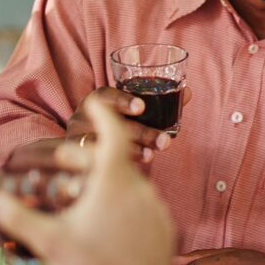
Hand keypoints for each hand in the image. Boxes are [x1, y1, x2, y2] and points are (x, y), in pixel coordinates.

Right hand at [0, 100, 181, 264]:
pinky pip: (141, 207)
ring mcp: (156, 209)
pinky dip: (124, 206)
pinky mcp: (164, 229)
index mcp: (114, 181)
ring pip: (130, 185)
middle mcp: (140, 188)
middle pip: (116, 162)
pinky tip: (106, 227)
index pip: (112, 132)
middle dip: (91, 161)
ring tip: (83, 200)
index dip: (103, 114)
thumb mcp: (51, 242)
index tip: (94, 104)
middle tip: (69, 166)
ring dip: (107, 186)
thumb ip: (19, 217)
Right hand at [66, 86, 191, 162]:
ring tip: (151, 156)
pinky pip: (93, 167)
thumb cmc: (114, 126)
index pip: (105, 96)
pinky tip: (132, 172)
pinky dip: (113, 169)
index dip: (122, 100)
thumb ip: (158, 102)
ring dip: (129, 151)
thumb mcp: (130, 113)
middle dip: (140, 133)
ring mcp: (75, 142)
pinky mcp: (75, 165)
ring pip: (101, 146)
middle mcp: (81, 119)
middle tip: (165, 141)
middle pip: (108, 124)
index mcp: (95, 103)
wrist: (77, 153)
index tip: (141, 108)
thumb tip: (188, 92)